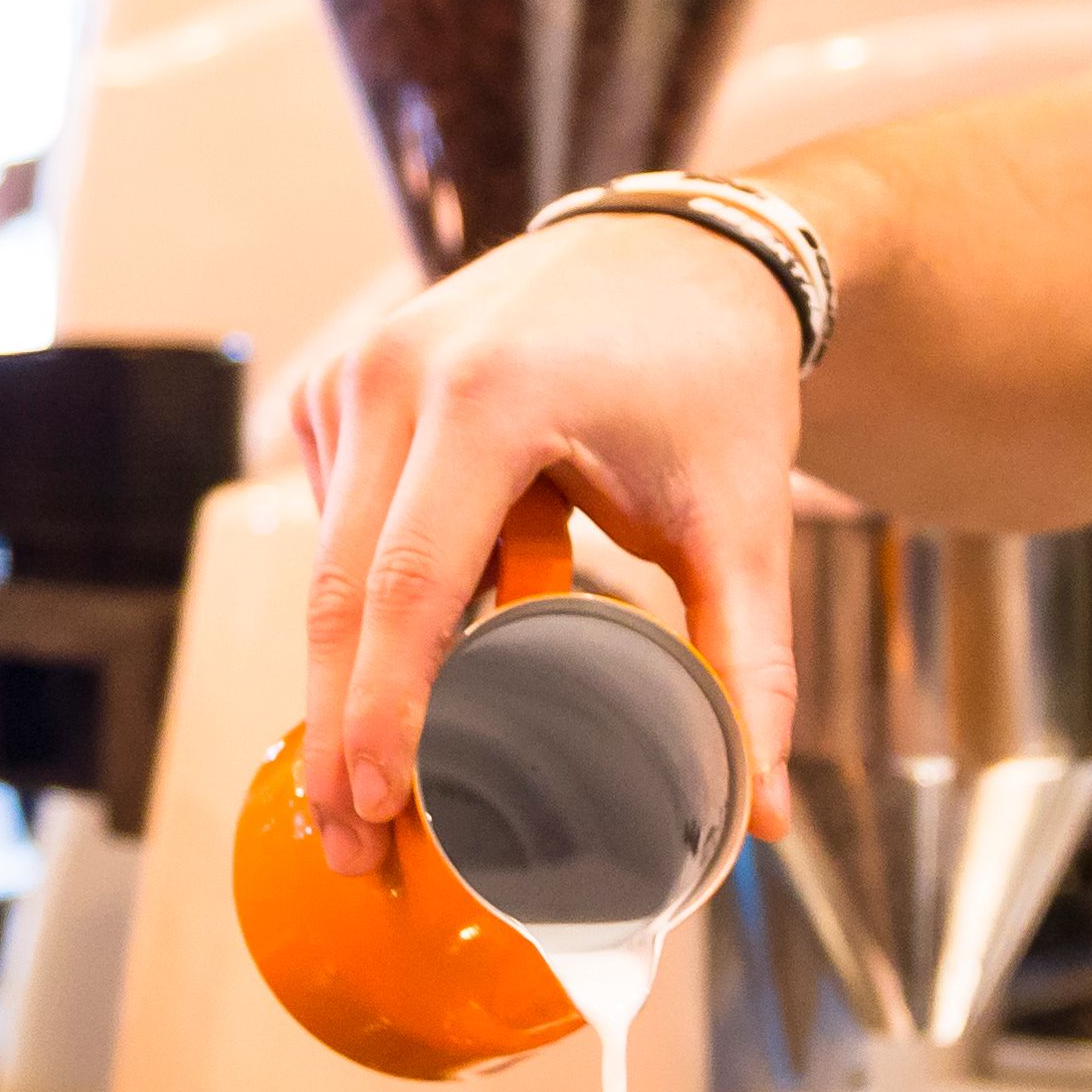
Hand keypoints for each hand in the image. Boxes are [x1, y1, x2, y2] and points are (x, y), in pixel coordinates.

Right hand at [286, 214, 809, 868]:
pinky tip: (389, 679)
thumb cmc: (714, 378)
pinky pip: (334, 519)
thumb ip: (750, 666)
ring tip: (364, 792)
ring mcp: (359, 370)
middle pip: (341, 589)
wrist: (684, 247)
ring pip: (327, 562)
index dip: (385, 707)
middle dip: (338, 730)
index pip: (410, 584)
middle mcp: (400, 372)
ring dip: (340, 679)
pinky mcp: (344, 382)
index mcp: (491, 396)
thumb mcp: (743, 520)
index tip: (381, 806)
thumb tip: (764, 814)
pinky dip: (359, 604)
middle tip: (351, 844)